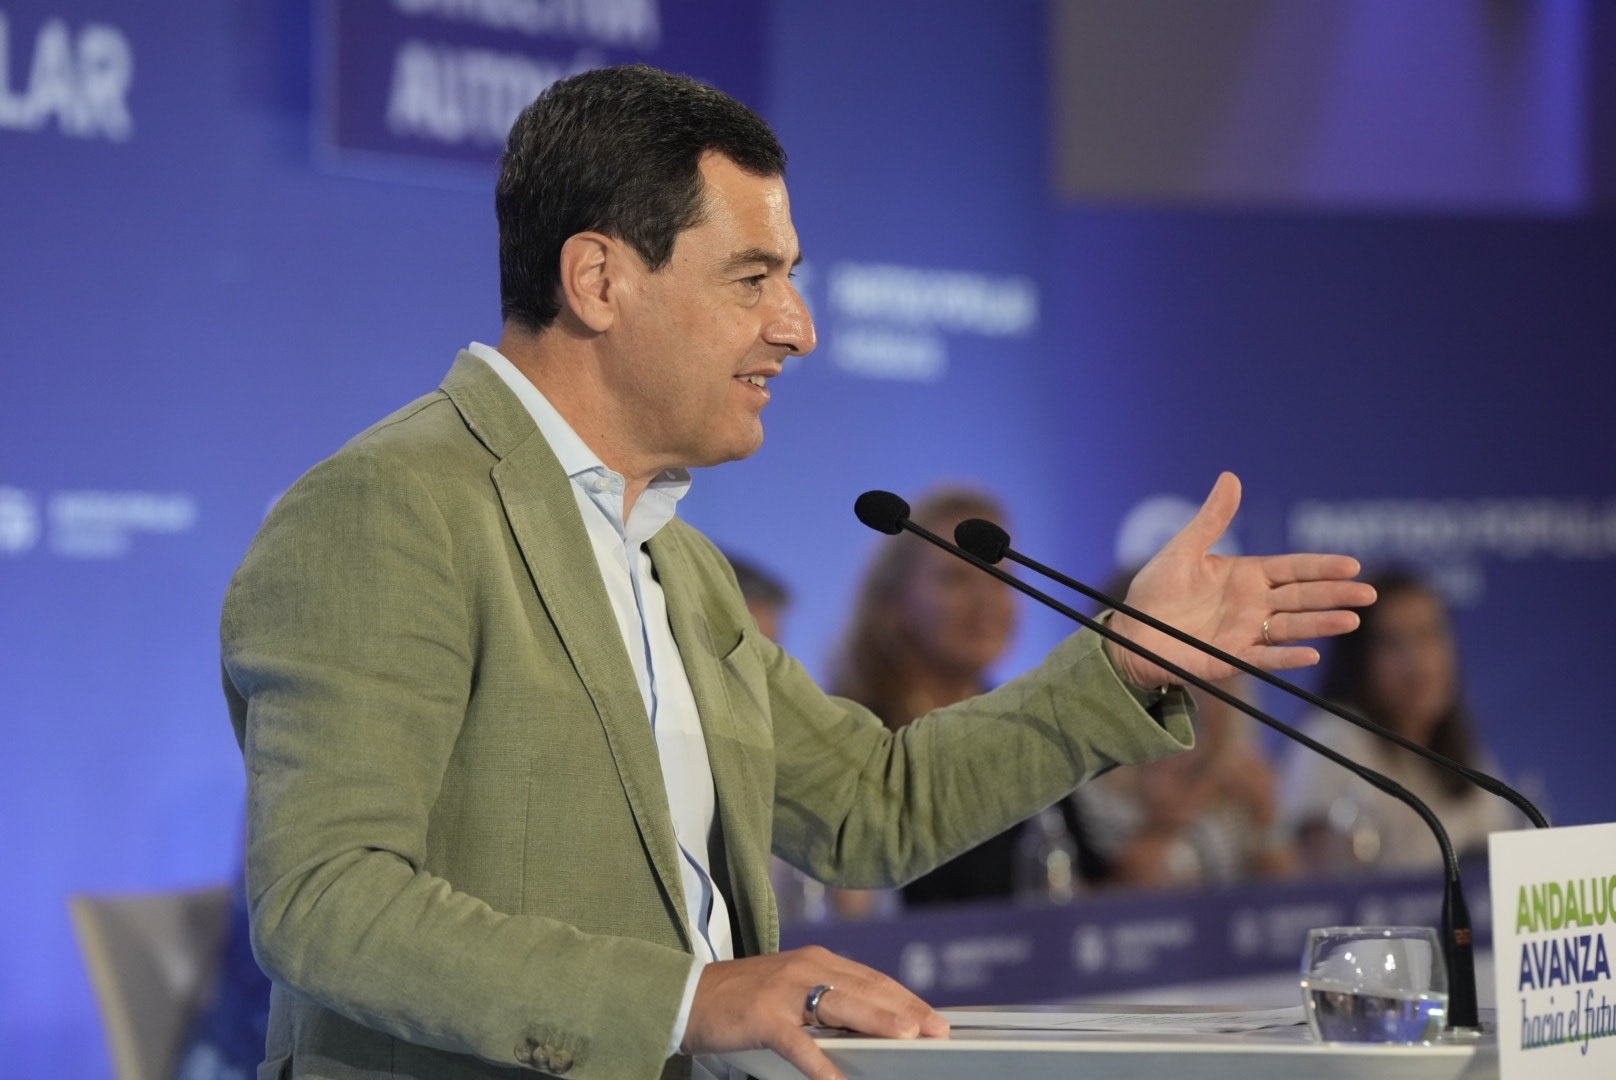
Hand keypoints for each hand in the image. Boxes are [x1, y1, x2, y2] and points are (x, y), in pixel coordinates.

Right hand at [680, 945, 948, 1079]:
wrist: (686, 995)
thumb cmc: (741, 1000)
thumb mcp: (791, 992)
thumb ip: (827, 1004)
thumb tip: (870, 1029)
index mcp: (816, 961)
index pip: (873, 980)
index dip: (906, 999)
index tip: (935, 1018)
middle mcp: (806, 968)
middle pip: (866, 989)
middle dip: (905, 1010)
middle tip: (938, 1029)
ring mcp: (784, 990)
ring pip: (841, 1006)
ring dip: (876, 1021)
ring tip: (907, 1038)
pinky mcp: (763, 1016)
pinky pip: (798, 1043)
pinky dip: (820, 1062)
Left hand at [1107, 472, 1374, 688]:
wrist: (1131, 632)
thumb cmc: (1154, 591)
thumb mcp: (1183, 549)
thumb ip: (1212, 519)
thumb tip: (1231, 476)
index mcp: (1246, 575)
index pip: (1293, 569)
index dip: (1322, 566)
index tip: (1352, 564)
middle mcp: (1253, 603)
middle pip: (1302, 597)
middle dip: (1335, 594)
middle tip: (1368, 594)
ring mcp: (1246, 632)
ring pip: (1291, 627)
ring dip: (1321, 624)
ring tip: (1350, 620)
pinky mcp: (1232, 658)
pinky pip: (1264, 658)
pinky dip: (1286, 657)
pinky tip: (1310, 654)